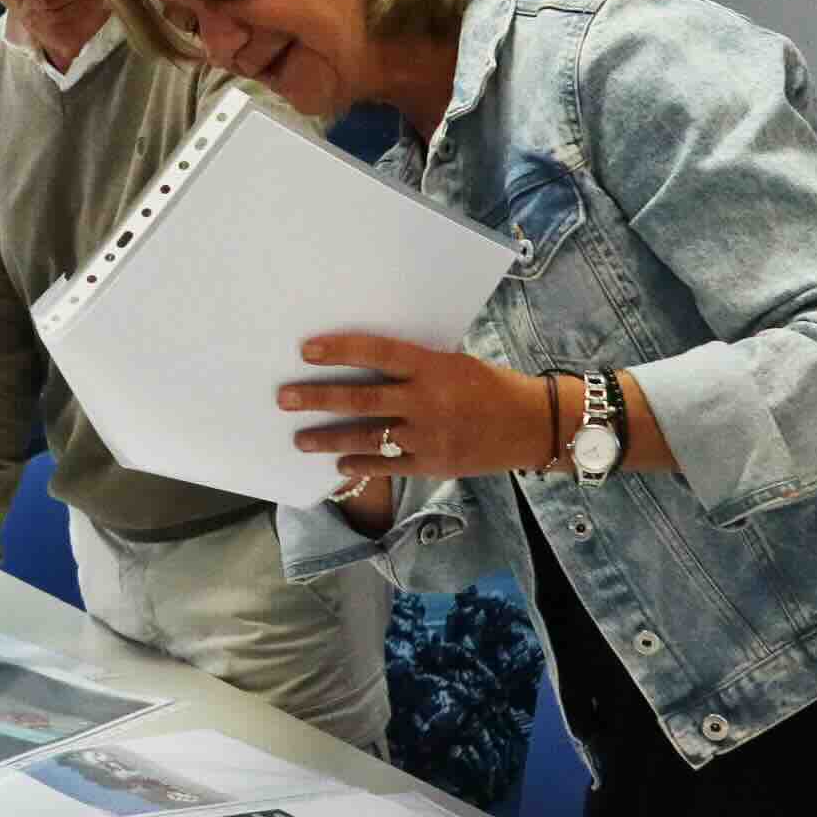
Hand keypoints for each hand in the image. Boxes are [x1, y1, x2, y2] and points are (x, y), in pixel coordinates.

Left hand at [280, 333, 556, 495]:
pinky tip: (340, 464)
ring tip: (300, 439)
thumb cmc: (489, 385)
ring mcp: (429, 436)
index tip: (306, 350)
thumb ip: (414, 366)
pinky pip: (388, 465)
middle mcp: (428, 401)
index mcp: (433, 367)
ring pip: (368, 437)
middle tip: (284, 397)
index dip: (340, 351)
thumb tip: (366, 361)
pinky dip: (361, 464)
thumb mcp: (453, 363)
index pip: (378, 353)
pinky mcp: (433, 464)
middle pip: (362, 399)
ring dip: (329, 439)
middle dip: (318, 398)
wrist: (532, 425)